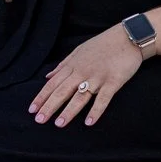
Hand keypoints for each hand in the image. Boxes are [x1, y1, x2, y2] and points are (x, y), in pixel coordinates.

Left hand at [30, 24, 144, 127]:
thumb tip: (47, 76)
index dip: (42, 97)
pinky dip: (96, 111)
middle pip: (62, 91)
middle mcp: (82, 72)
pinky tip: (89, 122)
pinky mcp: (113, 82)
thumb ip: (63, 65)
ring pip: (80, 97)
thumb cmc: (103, 44)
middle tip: (40, 120)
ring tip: (59, 124)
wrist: (128, 37)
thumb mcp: (79, 51)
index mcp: (73, 65)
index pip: (53, 84)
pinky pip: (103, 99)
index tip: (32, 110)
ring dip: (69, 111)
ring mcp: (98, 77)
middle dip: (49, 106)